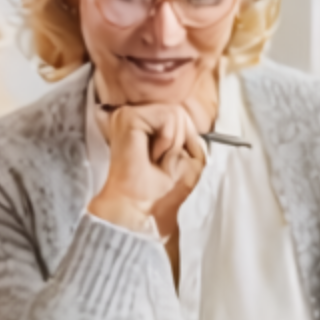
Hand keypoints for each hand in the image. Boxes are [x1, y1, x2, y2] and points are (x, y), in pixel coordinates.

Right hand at [86, 102, 206, 229]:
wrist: (138, 206)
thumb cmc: (158, 190)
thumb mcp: (190, 161)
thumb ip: (192, 136)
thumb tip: (188, 118)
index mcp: (145, 126)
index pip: (178, 116)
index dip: (184, 140)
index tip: (167, 162)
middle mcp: (135, 117)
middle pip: (179, 113)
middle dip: (179, 142)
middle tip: (159, 163)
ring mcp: (129, 115)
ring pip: (176, 114)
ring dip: (173, 144)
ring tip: (154, 160)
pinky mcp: (128, 116)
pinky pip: (168, 118)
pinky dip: (167, 141)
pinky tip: (150, 155)